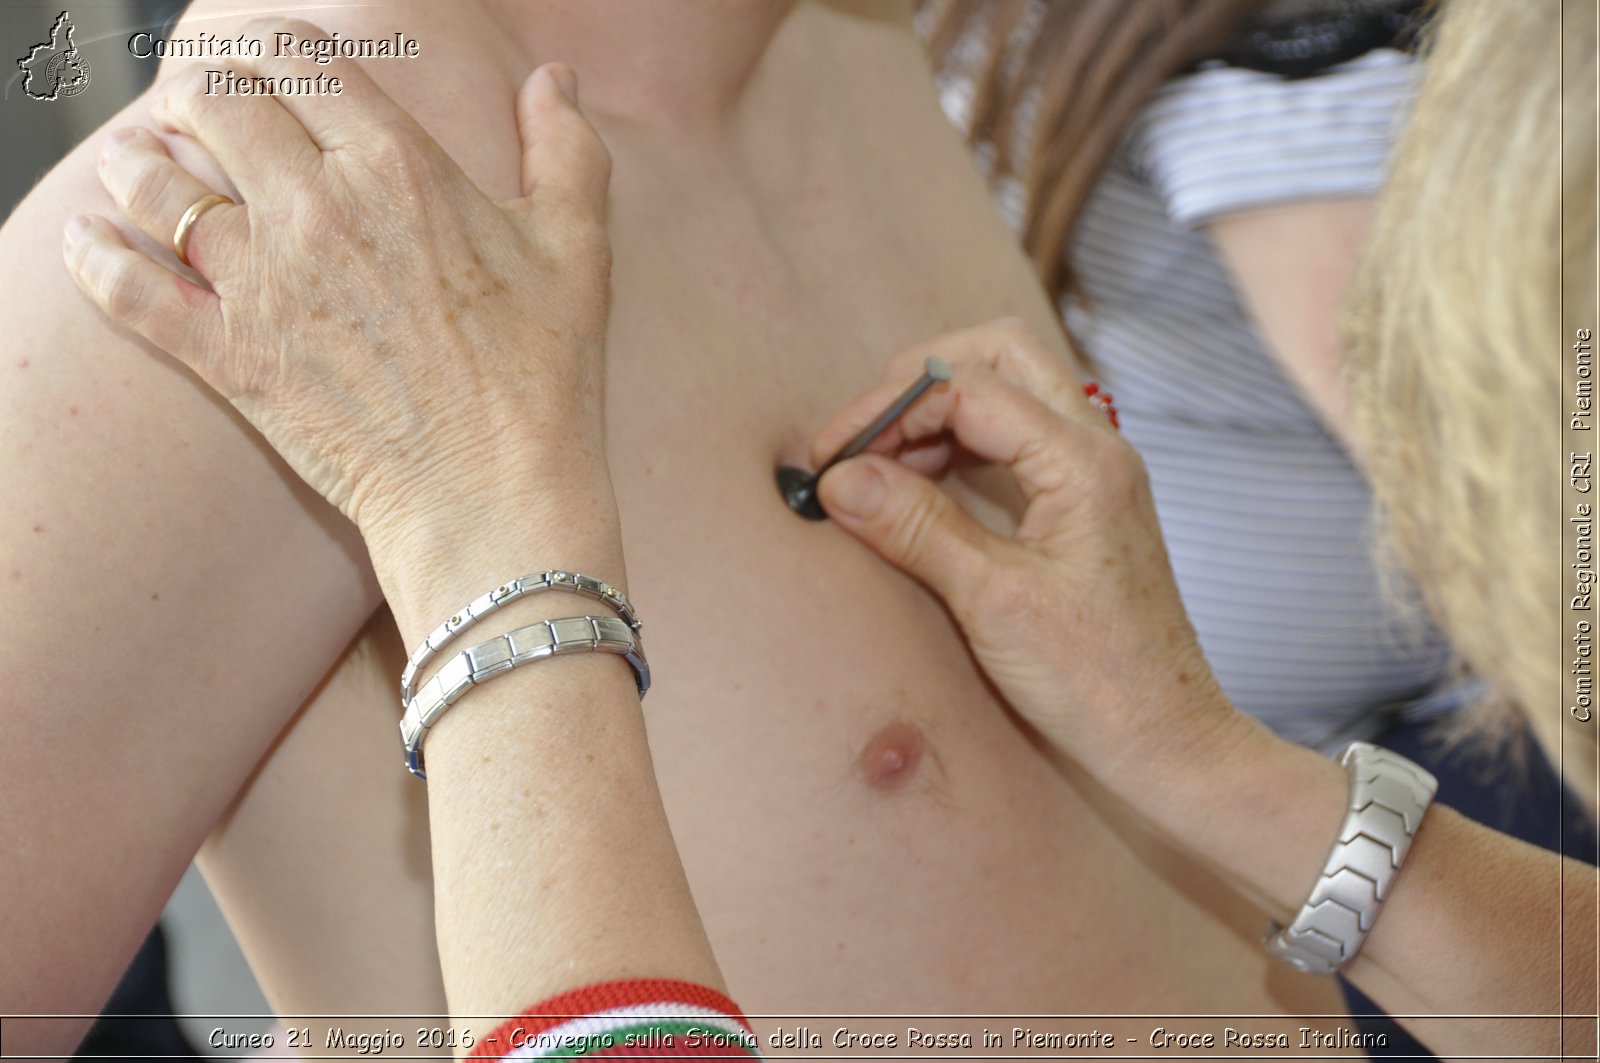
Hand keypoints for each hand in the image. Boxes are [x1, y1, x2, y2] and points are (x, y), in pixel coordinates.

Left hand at [61, 20, 614, 560]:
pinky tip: (87, 238)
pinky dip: (93, 254)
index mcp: (400, 166)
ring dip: (137, 160)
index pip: (301, 58)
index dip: (271, 47)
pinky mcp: (230, 357)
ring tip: (138, 163)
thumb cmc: (543, 375)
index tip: (266, 67)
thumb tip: (555, 78)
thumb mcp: (576, 249)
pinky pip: (126, 288)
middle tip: (197, 112)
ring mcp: (265, 284)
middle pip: (215, 100)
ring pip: (156, 183)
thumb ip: (568, 150)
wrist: (495, 494)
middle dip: (197, 92)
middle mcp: (320, 209)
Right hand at [809, 319, 1244, 773]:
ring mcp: (1092, 472)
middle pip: (999, 354)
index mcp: (1082, 461)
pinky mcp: (1081, 502)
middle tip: (862, 440)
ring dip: (937, 414)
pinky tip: (921, 490)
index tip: (833, 455)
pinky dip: (961, 446)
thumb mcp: (991, 601)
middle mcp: (1096, 449)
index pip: (969, 386)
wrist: (1163, 738)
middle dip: (918, 382)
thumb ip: (915, 528)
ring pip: (1008, 389)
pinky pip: (1015, 439)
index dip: (889, 410)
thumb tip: (841, 480)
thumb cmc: (1096, 680)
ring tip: (882, 474)